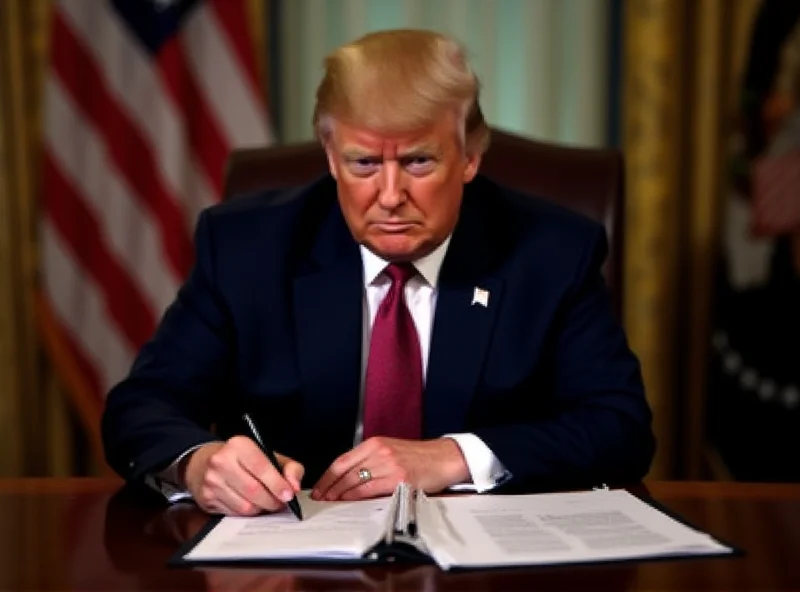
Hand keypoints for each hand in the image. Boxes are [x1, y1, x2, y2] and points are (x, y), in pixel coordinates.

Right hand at [182, 437, 304, 515]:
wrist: (205, 463)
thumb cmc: (243, 460)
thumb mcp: (269, 456)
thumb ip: (289, 468)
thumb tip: (294, 487)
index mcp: (239, 445)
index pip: (261, 467)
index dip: (277, 484)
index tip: (288, 495)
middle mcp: (222, 461)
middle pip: (253, 490)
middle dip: (272, 501)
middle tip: (280, 503)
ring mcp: (212, 481)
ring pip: (244, 506)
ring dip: (260, 509)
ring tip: (266, 503)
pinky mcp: (207, 498)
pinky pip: (234, 514)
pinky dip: (247, 513)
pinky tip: (250, 504)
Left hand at [310, 437, 468, 500]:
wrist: (444, 458)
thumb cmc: (419, 457)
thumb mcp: (391, 450)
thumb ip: (370, 459)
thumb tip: (347, 477)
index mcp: (375, 443)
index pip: (342, 460)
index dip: (327, 476)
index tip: (319, 486)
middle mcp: (380, 452)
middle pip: (345, 471)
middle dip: (329, 487)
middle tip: (319, 498)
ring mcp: (389, 465)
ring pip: (355, 481)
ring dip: (339, 493)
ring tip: (330, 502)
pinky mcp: (399, 480)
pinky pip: (370, 489)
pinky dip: (356, 497)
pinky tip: (348, 502)